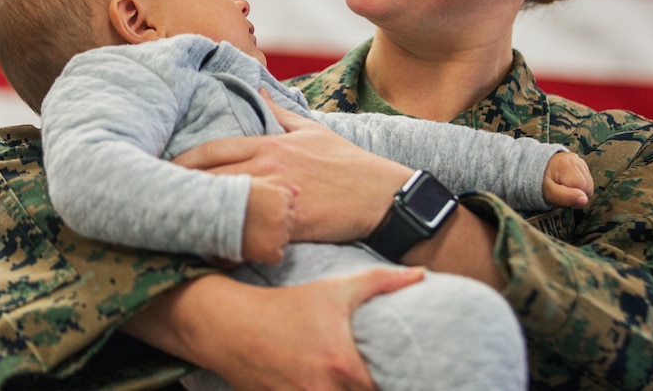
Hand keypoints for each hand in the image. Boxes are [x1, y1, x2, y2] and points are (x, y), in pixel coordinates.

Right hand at [124, 266, 425, 389]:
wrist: (232, 327)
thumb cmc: (287, 307)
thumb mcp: (334, 290)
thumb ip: (381, 281)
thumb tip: (420, 274)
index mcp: (344, 367)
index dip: (393, 386)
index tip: (396, 377)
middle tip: (371, 380)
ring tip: (348, 383)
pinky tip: (319, 385)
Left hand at [175, 92, 411, 242]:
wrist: (385, 198)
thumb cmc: (351, 166)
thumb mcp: (315, 131)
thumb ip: (280, 113)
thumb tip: (257, 90)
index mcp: (270, 143)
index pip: (211, 150)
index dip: (180, 161)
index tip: (157, 169)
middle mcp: (268, 165)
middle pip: (208, 176)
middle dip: (176, 188)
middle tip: (148, 201)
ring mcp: (277, 192)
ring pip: (222, 203)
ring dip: (196, 217)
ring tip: (167, 230)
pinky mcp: (289, 221)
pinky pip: (248, 234)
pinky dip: (226, 245)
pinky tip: (208, 255)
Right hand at [242, 177, 297, 263]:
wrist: (214, 214)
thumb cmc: (234, 196)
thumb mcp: (257, 182)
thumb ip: (280, 182)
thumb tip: (299, 191)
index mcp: (281, 196)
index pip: (289, 204)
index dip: (274, 207)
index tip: (259, 208)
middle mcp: (283, 215)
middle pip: (289, 222)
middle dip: (276, 222)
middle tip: (255, 220)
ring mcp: (278, 233)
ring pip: (284, 238)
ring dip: (272, 237)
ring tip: (253, 231)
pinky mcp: (270, 250)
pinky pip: (277, 256)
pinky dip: (268, 253)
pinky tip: (254, 244)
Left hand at [543, 151, 593, 206]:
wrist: (536, 169)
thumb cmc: (542, 182)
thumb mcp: (550, 193)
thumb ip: (566, 198)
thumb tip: (584, 200)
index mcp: (566, 165)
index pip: (582, 189)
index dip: (574, 196)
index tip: (562, 193)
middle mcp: (574, 159)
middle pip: (587, 186)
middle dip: (576, 193)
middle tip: (562, 190)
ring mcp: (578, 160)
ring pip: (589, 184)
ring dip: (578, 189)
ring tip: (564, 185)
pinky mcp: (580, 163)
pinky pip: (587, 179)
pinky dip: (579, 184)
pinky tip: (568, 182)